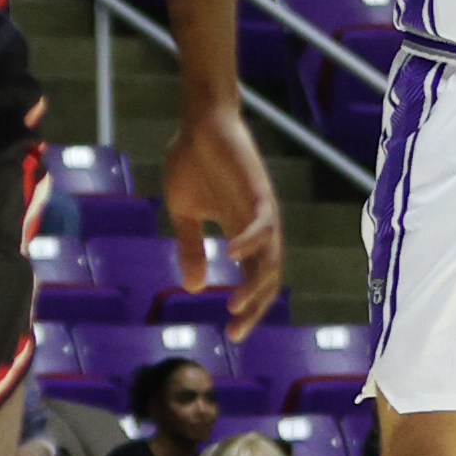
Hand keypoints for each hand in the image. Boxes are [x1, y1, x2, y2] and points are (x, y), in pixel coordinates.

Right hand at [162, 100, 282, 334]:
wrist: (199, 122)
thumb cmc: (193, 162)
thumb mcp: (185, 214)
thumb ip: (191, 248)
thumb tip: (194, 289)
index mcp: (241, 234)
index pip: (253, 280)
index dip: (248, 308)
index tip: (232, 334)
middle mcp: (256, 227)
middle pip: (268, 277)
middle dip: (256, 306)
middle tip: (236, 329)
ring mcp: (260, 209)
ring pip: (270, 256)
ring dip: (255, 283)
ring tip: (236, 304)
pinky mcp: (258, 190)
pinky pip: (262, 222)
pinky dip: (250, 241)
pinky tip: (231, 256)